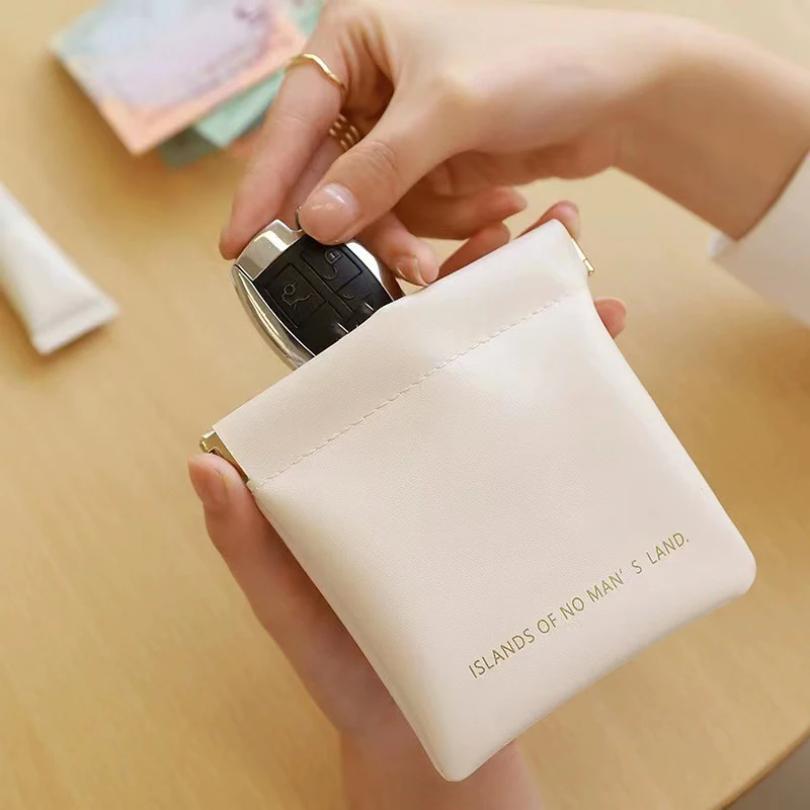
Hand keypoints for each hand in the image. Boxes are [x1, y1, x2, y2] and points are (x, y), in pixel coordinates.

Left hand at [194, 206, 624, 808]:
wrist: (420, 725)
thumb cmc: (343, 661)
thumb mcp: (288, 602)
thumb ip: (248, 544)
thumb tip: (207, 467)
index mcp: (359, 448)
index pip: (380, 353)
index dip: (412, 293)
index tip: (449, 241)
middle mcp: (412, 444)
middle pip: (450, 349)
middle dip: (496, 287)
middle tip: (545, 230)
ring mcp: (467, 468)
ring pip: (505, 378)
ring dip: (548, 324)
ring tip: (591, 278)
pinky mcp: (516, 500)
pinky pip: (548, 434)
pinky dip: (580, 390)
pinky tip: (609, 350)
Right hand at [222, 0, 809, 281]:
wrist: (620, 90)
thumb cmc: (540, 62)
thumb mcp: (449, 109)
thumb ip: (378, 169)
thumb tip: (315, 224)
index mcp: (357, 40)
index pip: (293, 121)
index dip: (266, 186)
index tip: (240, 244)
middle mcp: (369, 86)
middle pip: (329, 175)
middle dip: (364, 225)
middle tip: (386, 267)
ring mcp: (401, 132)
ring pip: (372, 207)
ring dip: (415, 233)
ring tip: (468, 233)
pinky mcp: (432, 167)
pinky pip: (416, 215)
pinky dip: (451, 223)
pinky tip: (498, 203)